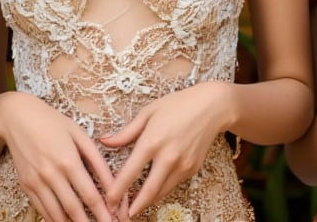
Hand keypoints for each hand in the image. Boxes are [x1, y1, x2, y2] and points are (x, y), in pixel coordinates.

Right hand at [0, 92, 116, 221]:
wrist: (17, 117)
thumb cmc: (52, 122)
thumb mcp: (79, 134)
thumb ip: (96, 160)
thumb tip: (112, 183)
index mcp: (68, 160)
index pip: (90, 195)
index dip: (103, 212)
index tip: (113, 221)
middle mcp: (51, 174)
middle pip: (74, 209)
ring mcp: (36, 182)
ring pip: (56, 215)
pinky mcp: (26, 185)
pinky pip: (42, 210)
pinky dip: (54, 220)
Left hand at [99, 82, 229, 217]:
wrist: (212, 107)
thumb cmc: (177, 105)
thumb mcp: (148, 113)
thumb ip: (126, 132)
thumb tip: (104, 141)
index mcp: (152, 141)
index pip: (130, 173)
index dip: (117, 190)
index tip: (108, 200)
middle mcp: (168, 157)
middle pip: (148, 191)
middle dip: (134, 207)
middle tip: (122, 215)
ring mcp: (182, 165)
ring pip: (161, 192)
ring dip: (147, 201)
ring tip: (134, 205)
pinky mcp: (192, 169)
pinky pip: (173, 184)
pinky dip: (161, 189)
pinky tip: (152, 188)